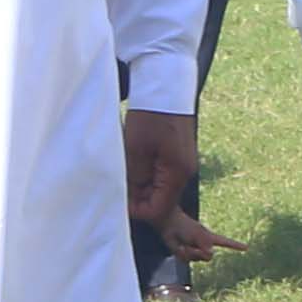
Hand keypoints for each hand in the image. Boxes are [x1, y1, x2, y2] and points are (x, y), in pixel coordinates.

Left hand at [123, 110, 228, 259]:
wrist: (165, 90)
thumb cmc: (150, 117)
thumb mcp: (135, 150)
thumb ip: (134, 180)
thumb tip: (131, 202)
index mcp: (177, 174)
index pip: (157, 210)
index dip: (136, 211)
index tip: (118, 200)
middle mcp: (184, 173)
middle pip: (160, 201)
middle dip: (138, 197)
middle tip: (117, 182)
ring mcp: (183, 164)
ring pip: (159, 188)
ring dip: (140, 185)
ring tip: (124, 169)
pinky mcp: (178, 157)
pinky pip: (161, 176)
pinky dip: (146, 175)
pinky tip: (134, 162)